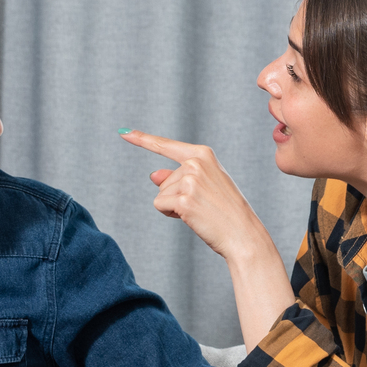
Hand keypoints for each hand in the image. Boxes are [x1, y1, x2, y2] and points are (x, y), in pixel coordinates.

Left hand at [119, 129, 273, 262]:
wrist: (243, 233)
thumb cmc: (225, 210)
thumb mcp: (204, 186)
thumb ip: (178, 177)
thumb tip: (153, 175)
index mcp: (203, 154)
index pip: (165, 146)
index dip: (141, 139)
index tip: (123, 132)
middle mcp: (195, 163)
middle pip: (163, 180)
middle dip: (175, 196)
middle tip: (202, 205)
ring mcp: (189, 180)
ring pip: (161, 193)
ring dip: (174, 206)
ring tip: (200, 211)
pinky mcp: (183, 199)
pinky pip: (160, 205)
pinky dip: (170, 214)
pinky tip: (191, 217)